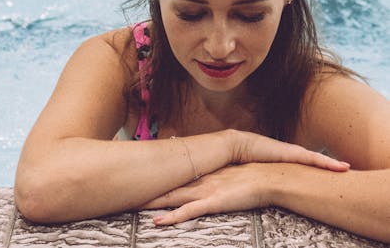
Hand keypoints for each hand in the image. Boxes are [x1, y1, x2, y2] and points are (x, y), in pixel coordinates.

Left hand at [144, 163, 268, 224]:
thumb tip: (215, 180)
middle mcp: (200, 180)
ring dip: (154, 202)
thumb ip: (221, 177)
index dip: (159, 177)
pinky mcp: (212, 201)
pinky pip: (188, 211)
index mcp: (204, 173)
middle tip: (128, 187)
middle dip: (149, 188)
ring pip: (173, 197)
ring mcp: (205, 190)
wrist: (268, 177)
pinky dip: (172, 217)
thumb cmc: (255, 176)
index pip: (176, 174)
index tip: (142, 176)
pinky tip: (159, 222)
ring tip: (134, 204)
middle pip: (169, 184)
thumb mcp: (232, 174)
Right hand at [227, 129, 349, 170]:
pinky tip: (341, 167)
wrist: (236, 146)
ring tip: (347, 168)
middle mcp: (290, 153)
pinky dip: (329, 163)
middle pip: (314, 159)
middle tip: (346, 168)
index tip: (328, 170)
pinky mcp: (293, 153)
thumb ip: (263, 174)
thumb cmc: (243, 158)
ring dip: (333, 164)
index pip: (304, 162)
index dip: (316, 166)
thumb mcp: (257, 169)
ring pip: (318, 159)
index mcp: (283, 157)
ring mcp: (292, 152)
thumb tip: (261, 185)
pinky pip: (316, 159)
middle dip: (329, 164)